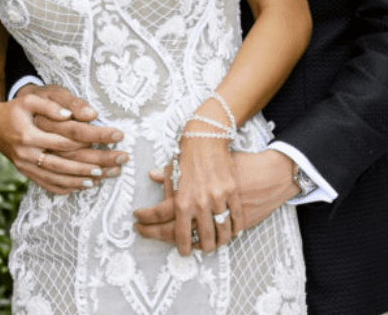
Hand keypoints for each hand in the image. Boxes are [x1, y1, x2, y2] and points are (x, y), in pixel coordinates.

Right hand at [0, 83, 125, 194]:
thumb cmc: (16, 107)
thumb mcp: (31, 100)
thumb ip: (51, 107)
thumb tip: (72, 115)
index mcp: (30, 135)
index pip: (68, 139)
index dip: (93, 139)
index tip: (115, 136)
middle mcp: (27, 154)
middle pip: (66, 162)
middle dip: (93, 164)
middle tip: (117, 164)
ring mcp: (25, 165)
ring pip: (57, 177)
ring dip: (80, 180)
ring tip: (101, 179)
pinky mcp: (24, 172)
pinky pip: (46, 184)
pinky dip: (64, 188)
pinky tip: (81, 187)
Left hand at [135, 149, 298, 248]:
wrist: (209, 137)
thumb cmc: (188, 153)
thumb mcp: (172, 170)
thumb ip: (165, 183)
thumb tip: (151, 177)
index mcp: (181, 201)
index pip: (176, 232)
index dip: (179, 245)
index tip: (180, 250)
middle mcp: (199, 203)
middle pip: (200, 237)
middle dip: (198, 248)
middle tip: (196, 250)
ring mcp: (218, 199)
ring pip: (220, 231)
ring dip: (217, 243)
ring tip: (214, 246)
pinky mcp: (232, 192)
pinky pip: (236, 218)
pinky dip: (234, 229)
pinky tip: (231, 233)